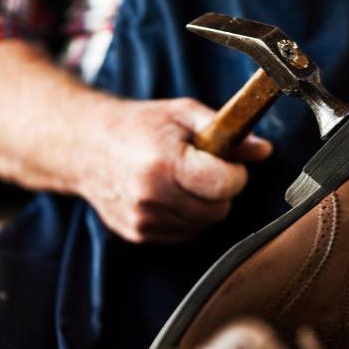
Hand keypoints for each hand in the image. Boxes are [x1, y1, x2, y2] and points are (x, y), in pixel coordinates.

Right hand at [78, 97, 271, 243]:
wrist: (84, 146)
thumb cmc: (137, 125)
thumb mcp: (182, 114)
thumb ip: (225, 130)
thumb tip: (264, 150)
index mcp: (165, 163)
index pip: (225, 185)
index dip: (235, 174)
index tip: (228, 163)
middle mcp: (151, 197)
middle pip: (218, 210)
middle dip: (221, 191)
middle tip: (204, 170)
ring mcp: (143, 220)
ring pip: (203, 225)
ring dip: (204, 205)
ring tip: (183, 180)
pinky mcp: (138, 235)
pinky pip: (184, 234)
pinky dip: (186, 217)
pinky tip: (170, 195)